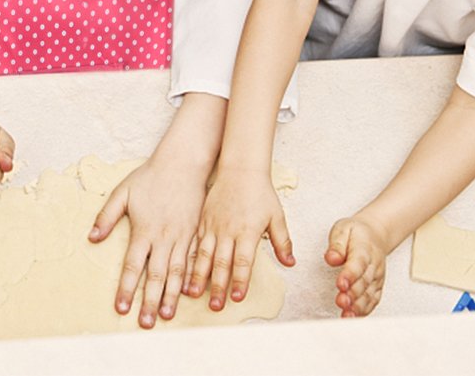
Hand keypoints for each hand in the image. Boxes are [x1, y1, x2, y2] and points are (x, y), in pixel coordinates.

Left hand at [88, 158, 204, 327]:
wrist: (182, 163)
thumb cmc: (150, 177)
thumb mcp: (123, 192)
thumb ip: (107, 216)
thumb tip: (92, 238)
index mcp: (144, 230)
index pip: (132, 265)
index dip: (125, 288)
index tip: (120, 308)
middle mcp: (163, 237)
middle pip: (155, 275)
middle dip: (149, 301)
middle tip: (145, 324)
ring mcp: (181, 237)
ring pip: (176, 273)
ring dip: (170, 296)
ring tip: (166, 316)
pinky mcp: (195, 234)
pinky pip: (193, 262)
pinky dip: (190, 280)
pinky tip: (188, 294)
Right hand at [187, 167, 294, 309]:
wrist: (240, 168)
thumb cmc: (260, 193)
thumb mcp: (277, 216)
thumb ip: (282, 241)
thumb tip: (290, 263)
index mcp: (247, 231)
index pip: (243, 261)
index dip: (240, 281)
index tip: (237, 298)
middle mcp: (227, 230)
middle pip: (221, 263)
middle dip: (217, 286)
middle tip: (215, 306)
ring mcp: (213, 224)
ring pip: (204, 255)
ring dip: (199, 276)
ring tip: (192, 293)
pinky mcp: (203, 219)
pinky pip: (195, 242)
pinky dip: (191, 258)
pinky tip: (185, 270)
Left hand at [324, 215, 387, 316]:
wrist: (375, 235)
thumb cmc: (356, 233)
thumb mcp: (343, 229)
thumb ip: (336, 244)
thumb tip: (331, 258)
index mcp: (364, 249)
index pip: (358, 264)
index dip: (350, 275)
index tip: (340, 284)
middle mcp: (374, 266)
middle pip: (364, 282)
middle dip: (353, 294)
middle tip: (341, 302)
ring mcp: (377, 278)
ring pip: (369, 295)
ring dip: (358, 306)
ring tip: (346, 315)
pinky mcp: (377, 287)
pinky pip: (373, 301)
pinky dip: (364, 310)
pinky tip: (353, 316)